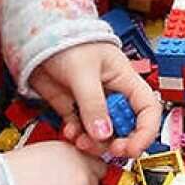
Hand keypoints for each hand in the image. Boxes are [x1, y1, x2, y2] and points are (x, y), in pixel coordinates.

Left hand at [28, 42, 160, 157]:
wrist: (37, 37)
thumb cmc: (68, 40)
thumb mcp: (84, 72)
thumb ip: (93, 105)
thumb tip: (103, 134)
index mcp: (126, 80)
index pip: (148, 110)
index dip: (145, 132)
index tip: (131, 148)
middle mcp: (113, 95)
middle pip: (127, 128)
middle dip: (117, 142)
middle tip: (104, 148)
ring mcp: (93, 104)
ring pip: (103, 134)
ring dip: (94, 143)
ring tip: (81, 140)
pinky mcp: (74, 109)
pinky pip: (81, 131)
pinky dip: (77, 136)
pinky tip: (70, 132)